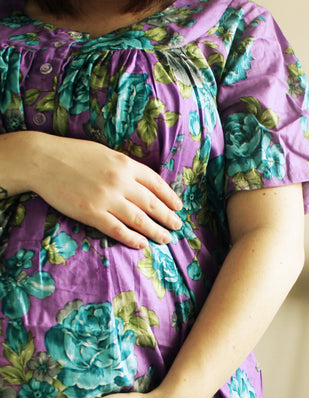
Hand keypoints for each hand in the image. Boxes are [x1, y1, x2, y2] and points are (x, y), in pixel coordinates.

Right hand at [31, 135, 182, 247]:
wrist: (40, 159)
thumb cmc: (71, 154)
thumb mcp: (104, 153)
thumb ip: (124, 167)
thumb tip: (142, 182)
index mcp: (124, 164)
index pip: (156, 183)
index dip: (169, 197)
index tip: (178, 206)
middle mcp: (120, 181)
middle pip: (152, 204)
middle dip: (167, 217)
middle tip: (177, 226)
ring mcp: (106, 199)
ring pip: (139, 220)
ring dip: (155, 231)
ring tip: (165, 238)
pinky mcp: (91, 213)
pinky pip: (118, 230)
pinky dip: (133, 239)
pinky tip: (142, 244)